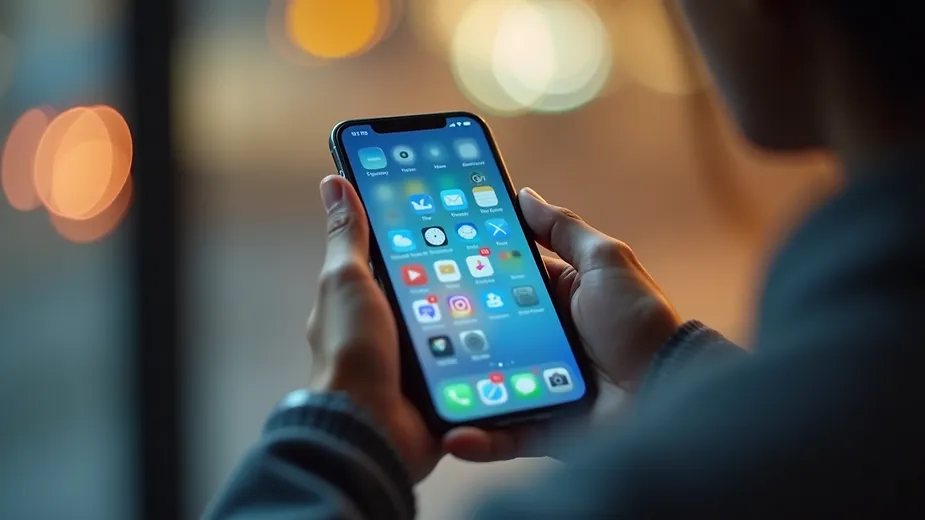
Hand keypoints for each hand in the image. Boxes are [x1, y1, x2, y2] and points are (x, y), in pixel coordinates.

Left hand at [307, 175, 514, 480]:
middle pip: (432, 287)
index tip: (452, 208)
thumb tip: (334, 182)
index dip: (420, 230)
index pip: (396, 254)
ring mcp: (415, 357)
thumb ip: (349, 236)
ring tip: (511, 283)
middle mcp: (388, 328)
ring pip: (454, 321)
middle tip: (496, 244)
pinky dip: (486, 346)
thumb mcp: (348, 281)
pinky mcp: (439, 384)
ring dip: (475, 309)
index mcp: (364, 299)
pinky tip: (511, 328)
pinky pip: (469, 357)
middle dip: (459, 270)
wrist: (371, 428)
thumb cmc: (351, 352)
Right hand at [445, 187, 681, 460]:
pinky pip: (503, 434)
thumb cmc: (641, 320)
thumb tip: (526, 195)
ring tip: (419, 385)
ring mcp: (539, 384)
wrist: (670, 389)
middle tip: (407, 328)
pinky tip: (452, 433)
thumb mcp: (605, 262)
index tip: (427, 265)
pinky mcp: (544, 427)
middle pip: (486, 333)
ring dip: (454, 387)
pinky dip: (477, 436)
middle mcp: (544, 340)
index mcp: (557, 299)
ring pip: (486, 384)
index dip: (469, 273)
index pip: (502, 282)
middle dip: (450, 332)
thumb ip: (564, 230)